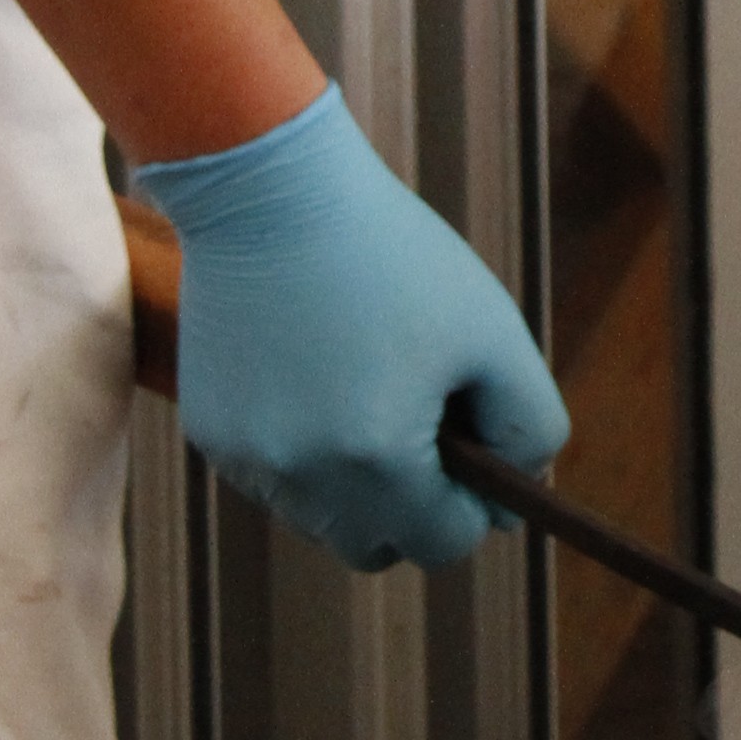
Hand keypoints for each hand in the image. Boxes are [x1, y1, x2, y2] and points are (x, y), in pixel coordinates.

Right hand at [129, 94, 566, 572]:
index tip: (478, 458)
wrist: (272, 191)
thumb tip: (516, 498)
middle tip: (427, 437)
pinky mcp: (211, 435)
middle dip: (413, 509)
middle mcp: (303, 477)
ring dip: (353, 486)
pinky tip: (313, 378)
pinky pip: (273, 479)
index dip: (474, 507)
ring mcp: (248, 460)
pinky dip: (301, 453)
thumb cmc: (395, 257)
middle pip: (376, 548)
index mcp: (378, 459)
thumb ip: (529, 426)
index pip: (443, 543)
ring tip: (367, 397)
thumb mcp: (493, 332)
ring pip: (320, 519)